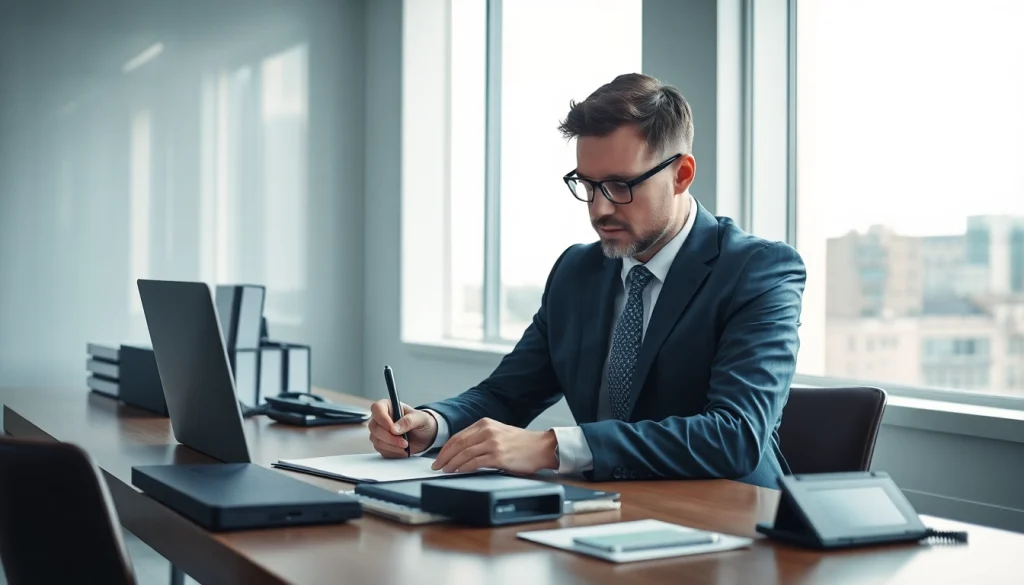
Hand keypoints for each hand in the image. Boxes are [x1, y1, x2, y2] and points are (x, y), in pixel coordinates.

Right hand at [368, 400, 437, 457]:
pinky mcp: (381, 443)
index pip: (377, 408)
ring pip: (376, 440)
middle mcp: (381, 418)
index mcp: (388, 406)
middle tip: (404, 442)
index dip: (382, 419)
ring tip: (406, 446)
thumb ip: (409, 421)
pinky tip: (402, 450)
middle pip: (374, 427)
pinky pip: (381, 450)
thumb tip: (395, 429)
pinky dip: (392, 452)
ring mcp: (379, 432)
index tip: (392, 429)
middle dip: (389, 437)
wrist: (425, 436)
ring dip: (391, 446)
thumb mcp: (421, 418)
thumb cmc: (422, 422)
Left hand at [431, 418, 557, 474]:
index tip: (439, 458)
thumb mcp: (499, 432)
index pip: (458, 436)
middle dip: (444, 457)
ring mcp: (492, 443)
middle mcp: (487, 431)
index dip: (446, 448)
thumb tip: (461, 452)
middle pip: (458, 444)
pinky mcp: (498, 456)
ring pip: (464, 454)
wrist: (542, 447)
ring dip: (451, 464)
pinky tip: (458, 472)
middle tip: (436, 466)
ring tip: (445, 471)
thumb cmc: (522, 443)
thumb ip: (481, 438)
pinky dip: (463, 468)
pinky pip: (474, 463)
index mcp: (485, 423)